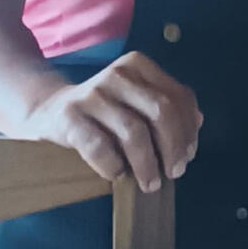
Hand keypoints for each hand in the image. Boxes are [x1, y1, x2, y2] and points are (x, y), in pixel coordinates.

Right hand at [22, 51, 201, 190]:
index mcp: (139, 65)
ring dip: (147, 163)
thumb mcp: (136, 99)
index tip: (188, 155)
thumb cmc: (104, 110)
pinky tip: (118, 175)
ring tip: (150, 183)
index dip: (188, 130)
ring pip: (133, 131)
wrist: (49, 110)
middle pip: (161, 112)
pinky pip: (99, 146)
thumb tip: (198, 123)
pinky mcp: (69, 116)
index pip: (178, 97)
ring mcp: (93, 94)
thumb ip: (167, 105)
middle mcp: (118, 74)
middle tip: (174, 172)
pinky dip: (113, 165)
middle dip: (173, 147)